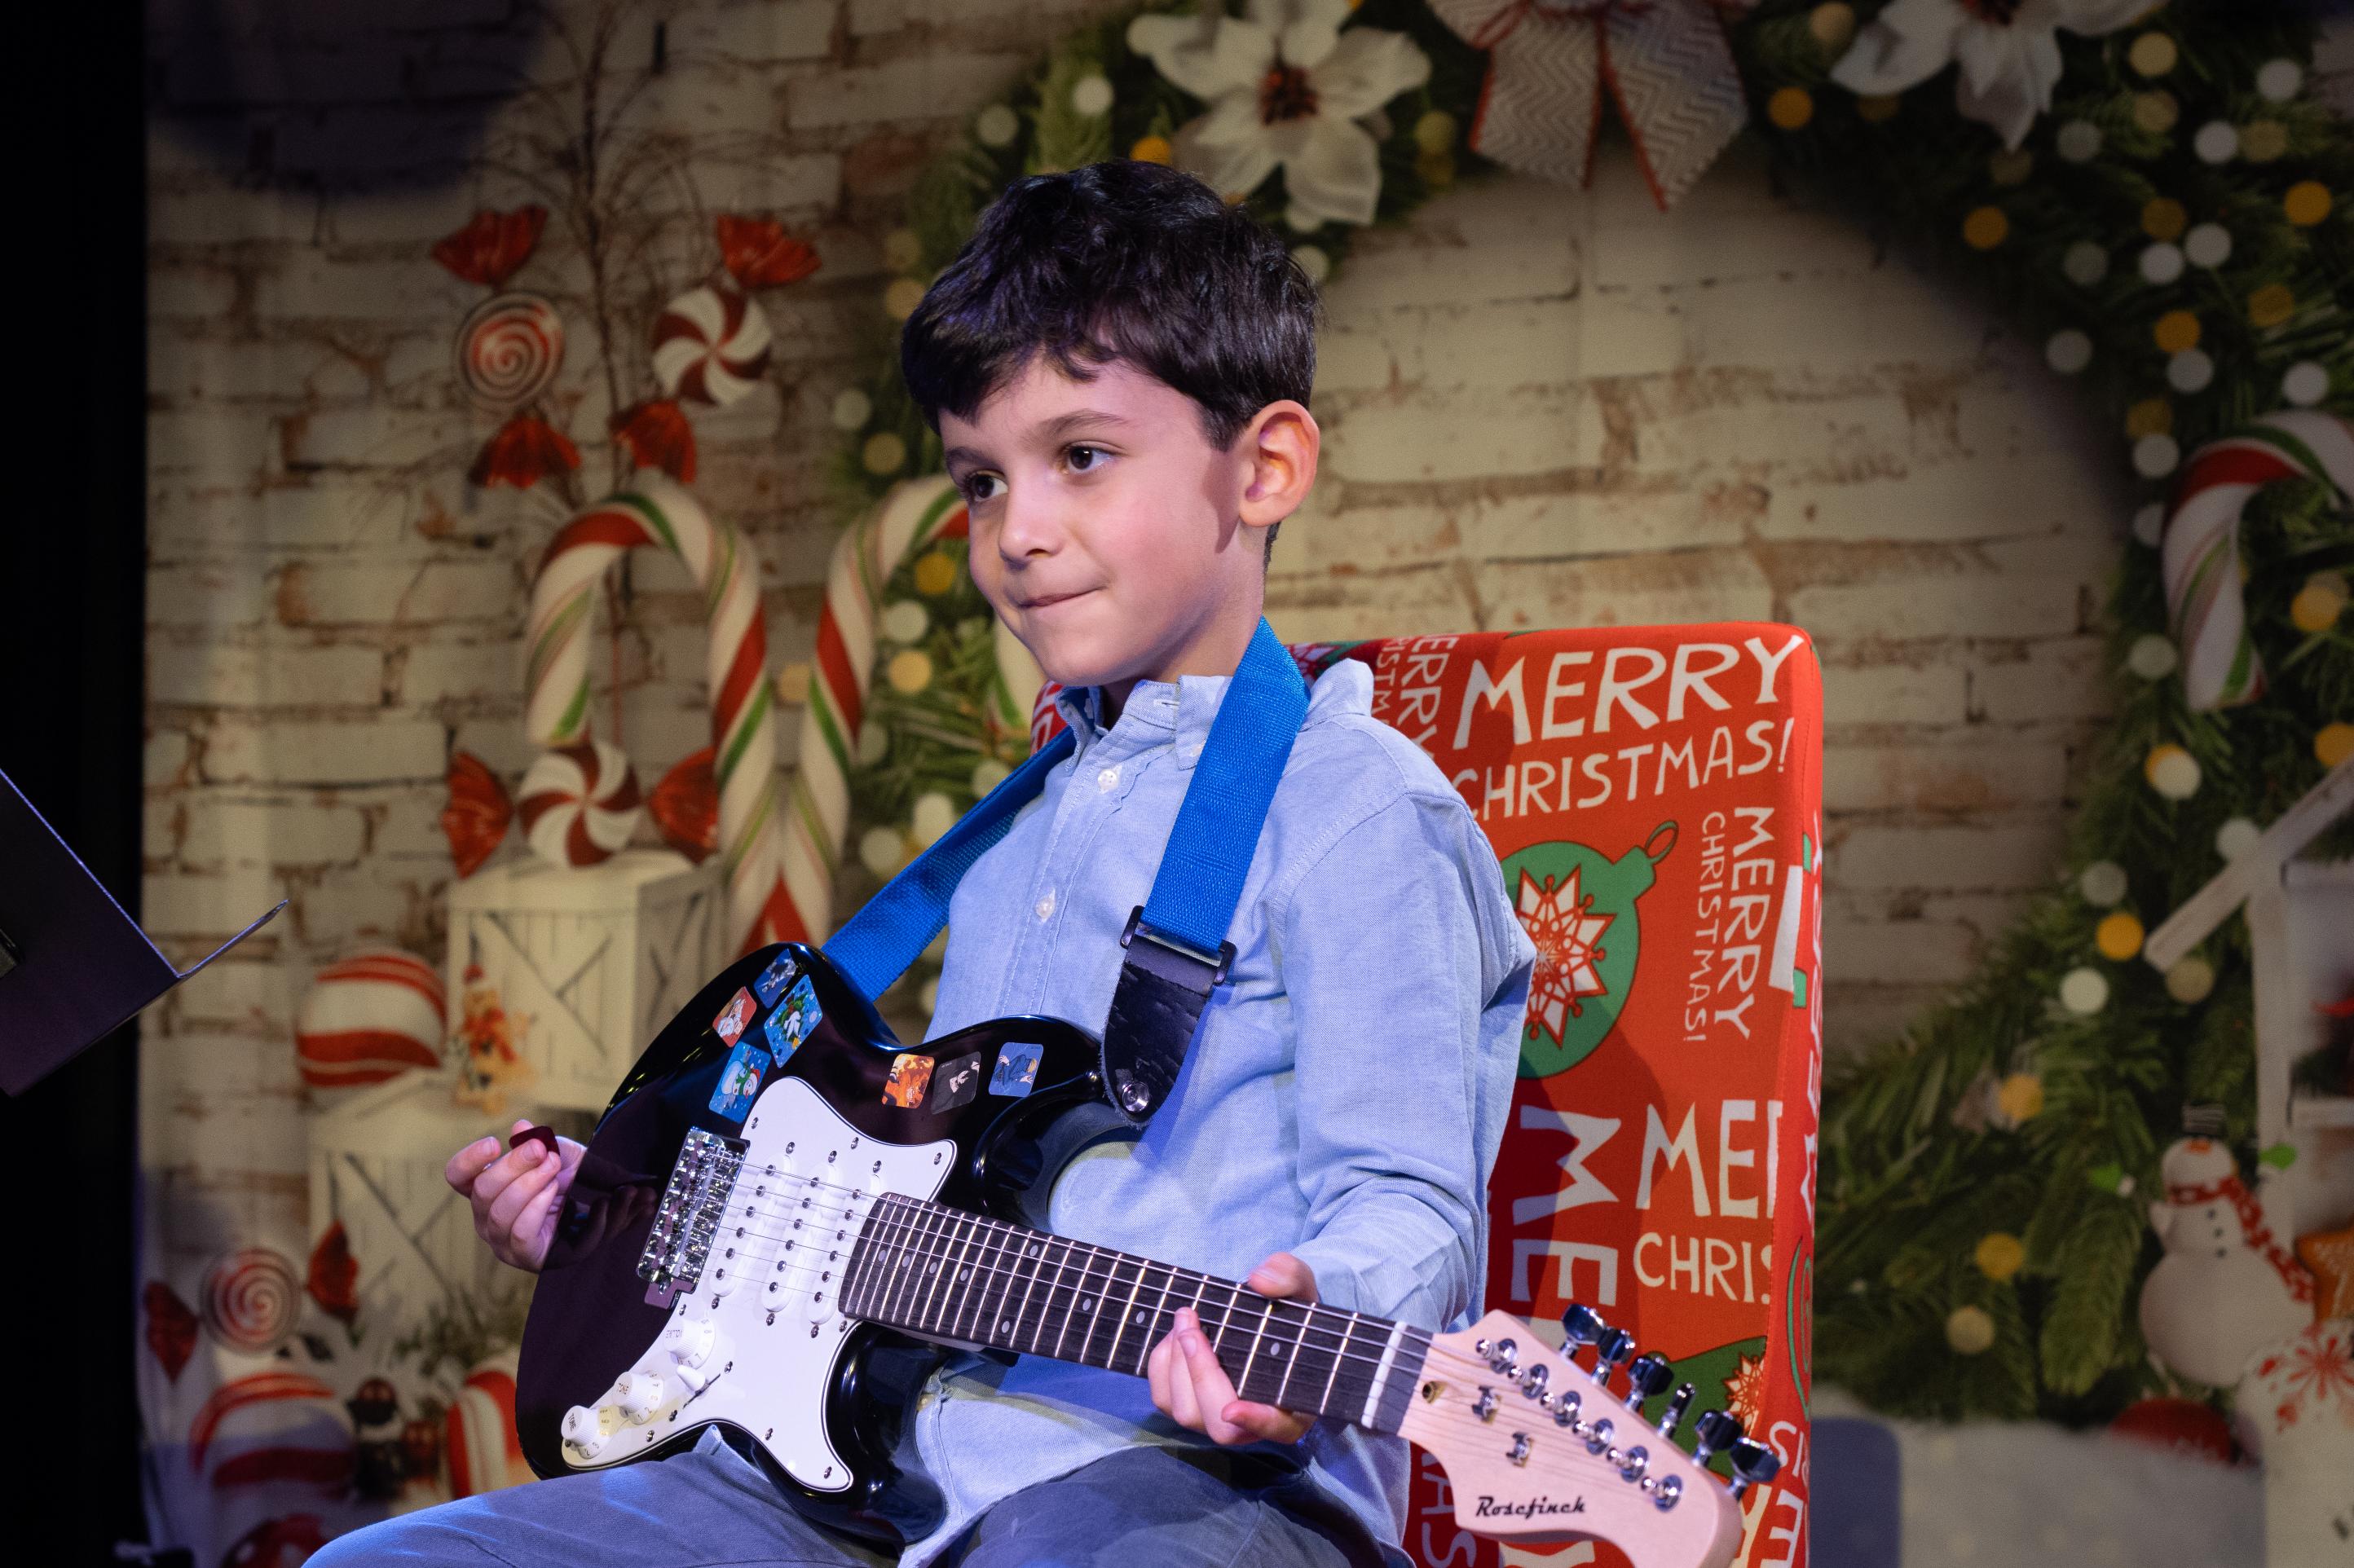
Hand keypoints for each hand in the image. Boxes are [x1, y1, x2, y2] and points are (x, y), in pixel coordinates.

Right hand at [446, 1120, 584, 1272]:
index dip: (469, 1159)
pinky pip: (520, 1233)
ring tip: (553, 1168)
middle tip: (542, 1150)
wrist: (594, 1206)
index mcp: (485, 1188)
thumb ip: (538, 1142)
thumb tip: (521, 1127)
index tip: (494, 1144)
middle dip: (514, 1165)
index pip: (457, 1176)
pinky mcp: (523, 1255)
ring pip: (501, 1211)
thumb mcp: (556, 1154)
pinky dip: (537, 1207)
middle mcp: (485, 1215)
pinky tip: (553, 1191)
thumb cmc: (567, 1180)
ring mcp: (501, 1239)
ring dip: (530, 1184)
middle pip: (482, 1190)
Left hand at [1146, 1252, 1316, 1445]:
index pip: (1276, 1427)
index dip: (1255, 1422)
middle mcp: (1253, 1424)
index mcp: (1292, 1406)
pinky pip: (1164, 1399)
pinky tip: (1175, 1334)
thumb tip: (1259, 1281)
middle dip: (1200, 1374)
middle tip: (1191, 1327)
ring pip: (1187, 1413)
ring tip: (1184, 1321)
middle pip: (1221, 1426)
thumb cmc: (1287, 1310)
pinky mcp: (1189, 1407)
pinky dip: (1162, 1365)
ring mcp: (1217, 1419)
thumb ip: (1288, 1277)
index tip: (1232, 1411)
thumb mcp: (1299, 1286)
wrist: (1262, 1319)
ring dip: (1177, 1366)